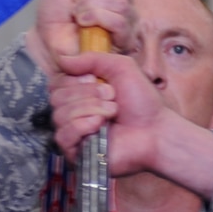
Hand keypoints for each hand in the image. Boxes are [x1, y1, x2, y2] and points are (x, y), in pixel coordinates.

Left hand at [27, 0, 135, 74]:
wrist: (45, 37)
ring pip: (119, 2)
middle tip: (76, 2)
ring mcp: (126, 22)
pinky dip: (96, 18)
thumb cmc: (55, 12)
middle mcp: (125, 2)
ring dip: (89, 6)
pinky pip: (119, 20)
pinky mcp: (123, 40)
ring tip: (78, 16)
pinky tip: (84, 24)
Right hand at [50, 52, 212, 196]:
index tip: (96, 80)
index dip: (74, 79)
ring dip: (90, 109)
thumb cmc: (142, 101)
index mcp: (79, 94)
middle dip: (87, 94)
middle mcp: (73, 114)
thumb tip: (61, 58)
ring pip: (59, 116)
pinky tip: (100, 125)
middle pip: (56, 98)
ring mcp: (74, 135)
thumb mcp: (120, 67)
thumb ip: (91, 59)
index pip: (56, 83)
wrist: (156, 130)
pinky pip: (63, 136)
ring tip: (113, 112)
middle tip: (112, 98)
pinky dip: (82, 126)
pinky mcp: (76, 154)